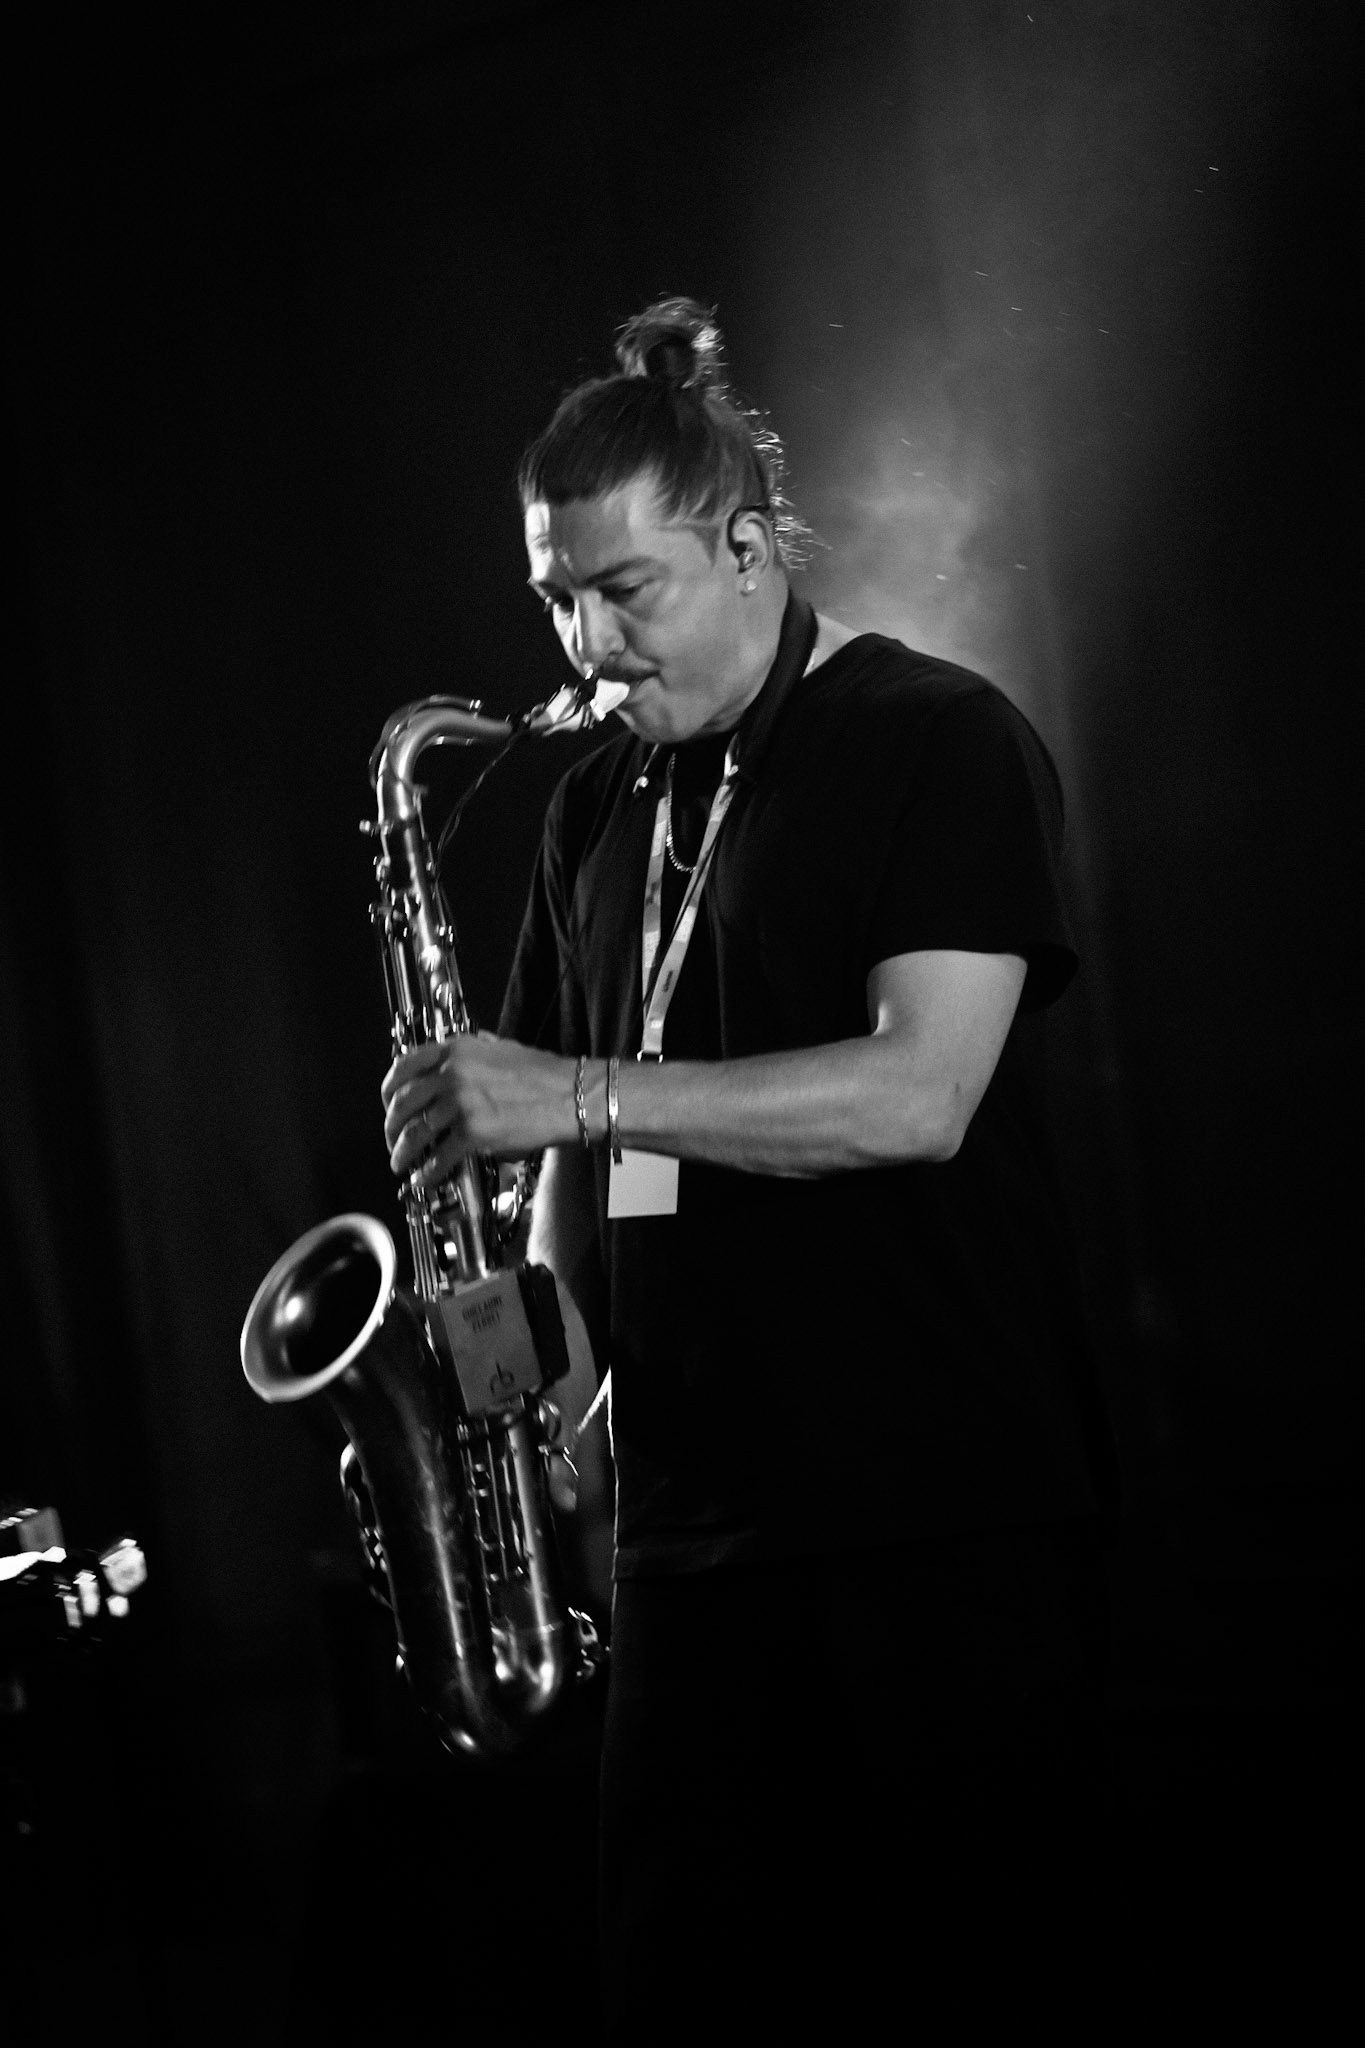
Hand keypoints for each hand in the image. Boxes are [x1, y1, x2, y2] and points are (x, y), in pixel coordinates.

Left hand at [381, 1034, 574, 1183]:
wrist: (572, 1095)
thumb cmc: (544, 1074)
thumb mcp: (500, 1048)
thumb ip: (471, 1053)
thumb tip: (452, 1061)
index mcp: (456, 1050)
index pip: (403, 1067)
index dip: (389, 1091)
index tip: (389, 1106)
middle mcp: (452, 1074)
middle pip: (403, 1104)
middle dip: (391, 1128)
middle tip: (392, 1140)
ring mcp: (461, 1103)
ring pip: (414, 1133)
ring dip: (402, 1153)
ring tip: (400, 1164)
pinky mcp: (474, 1133)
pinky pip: (439, 1158)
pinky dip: (427, 1173)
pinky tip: (424, 1179)